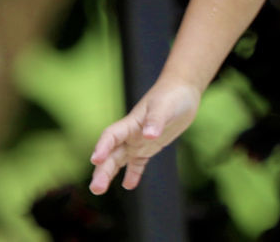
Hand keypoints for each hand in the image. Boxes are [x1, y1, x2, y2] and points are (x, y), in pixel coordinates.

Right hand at [88, 76, 200, 193]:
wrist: (183, 90)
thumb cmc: (172, 95)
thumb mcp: (165, 107)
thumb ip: (156, 121)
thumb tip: (149, 136)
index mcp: (131, 123)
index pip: (111, 136)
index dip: (102, 147)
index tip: (95, 160)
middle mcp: (131, 134)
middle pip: (111, 154)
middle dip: (102, 170)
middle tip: (96, 189)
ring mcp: (139, 141)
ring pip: (119, 160)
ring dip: (109, 174)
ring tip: (99, 190)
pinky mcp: (150, 147)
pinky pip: (138, 163)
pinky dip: (133, 173)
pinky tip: (129, 185)